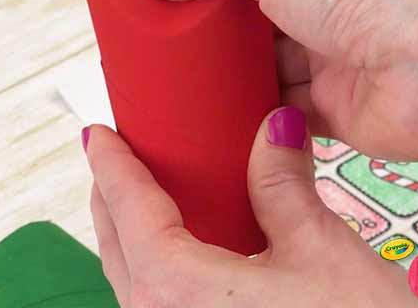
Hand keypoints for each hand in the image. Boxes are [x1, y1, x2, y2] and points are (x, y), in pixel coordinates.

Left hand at [84, 110, 417, 307]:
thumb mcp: (320, 248)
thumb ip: (283, 182)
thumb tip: (276, 126)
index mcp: (178, 289)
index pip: (129, 209)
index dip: (111, 165)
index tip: (97, 135)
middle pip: (117, 245)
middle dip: (111, 196)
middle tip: (118, 157)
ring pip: (132, 278)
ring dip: (130, 232)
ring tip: (144, 196)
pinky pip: (156, 302)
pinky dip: (154, 263)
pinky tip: (183, 248)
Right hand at [113, 0, 417, 160]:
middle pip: (240, 4)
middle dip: (191, 18)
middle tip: (138, 34)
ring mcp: (330, 46)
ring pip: (253, 58)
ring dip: (214, 68)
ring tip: (163, 77)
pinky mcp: (331, 101)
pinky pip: (272, 105)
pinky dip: (241, 110)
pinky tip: (206, 113)